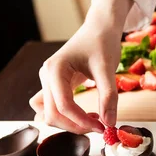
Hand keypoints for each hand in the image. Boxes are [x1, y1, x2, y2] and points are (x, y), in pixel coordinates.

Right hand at [29, 0, 131, 133]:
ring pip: (48, 114)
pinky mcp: (54, 84)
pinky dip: (65, 116)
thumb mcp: (107, 69)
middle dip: (75, 125)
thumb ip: (108, 97)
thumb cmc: (102, 42)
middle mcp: (46, 76)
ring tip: (92, 120)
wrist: (100, 27)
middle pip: (52, 114)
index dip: (82, 121)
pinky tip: (85, 114)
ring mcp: (47, 81)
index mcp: (55, 70)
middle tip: (100, 127)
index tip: (102, 127)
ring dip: (67, 123)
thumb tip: (110, 123)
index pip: (63, 106)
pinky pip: (52, 107)